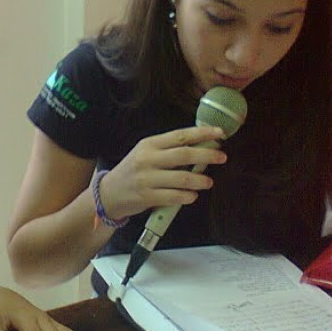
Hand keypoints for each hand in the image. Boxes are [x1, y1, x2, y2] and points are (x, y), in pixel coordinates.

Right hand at [98, 126, 226, 221]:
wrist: (109, 193)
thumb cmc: (133, 171)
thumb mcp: (146, 153)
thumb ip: (168, 150)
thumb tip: (200, 147)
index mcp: (149, 144)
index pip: (180, 136)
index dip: (202, 133)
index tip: (220, 133)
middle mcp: (148, 159)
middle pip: (183, 155)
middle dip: (207, 155)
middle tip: (222, 157)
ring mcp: (146, 179)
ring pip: (181, 178)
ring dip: (199, 180)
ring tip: (208, 182)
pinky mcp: (146, 197)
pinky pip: (173, 197)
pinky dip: (186, 197)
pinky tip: (192, 196)